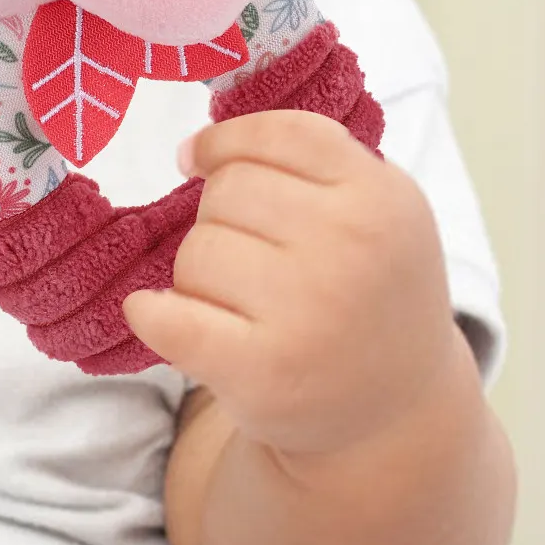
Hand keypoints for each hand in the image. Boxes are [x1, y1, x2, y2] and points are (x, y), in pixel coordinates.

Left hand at [123, 110, 463, 457]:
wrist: (394, 410)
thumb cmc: (369, 294)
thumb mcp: (378, 211)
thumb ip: (311, 162)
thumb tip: (193, 149)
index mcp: (381, 196)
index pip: (276, 134)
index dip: (225, 142)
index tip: (199, 160)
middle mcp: (351, 248)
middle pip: (228, 191)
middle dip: (223, 219)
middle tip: (253, 261)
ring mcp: (307, 312)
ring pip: (196, 250)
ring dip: (200, 273)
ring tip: (242, 303)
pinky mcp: (263, 372)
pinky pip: (170, 318)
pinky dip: (150, 313)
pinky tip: (152, 312)